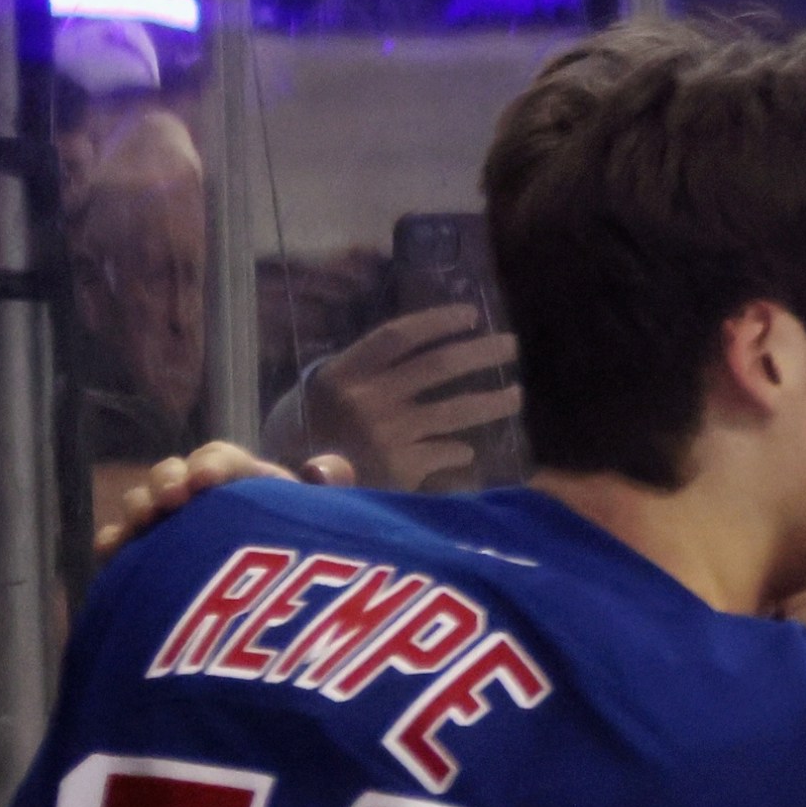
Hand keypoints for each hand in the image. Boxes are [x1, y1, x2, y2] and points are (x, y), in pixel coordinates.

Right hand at [95, 442, 354, 555]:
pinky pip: (122, 551)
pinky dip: (114, 545)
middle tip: (174, 499)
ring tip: (146, 521)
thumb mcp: (334, 533)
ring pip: (146, 505)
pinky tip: (113, 552)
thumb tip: (322, 468)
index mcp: (247, 490)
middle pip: (175, 476)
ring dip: (141, 505)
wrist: (283, 652)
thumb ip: (335, 496)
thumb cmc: (316, 580)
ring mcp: (173, 536)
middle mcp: (205, 507)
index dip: (214, 464)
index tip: (209, 481)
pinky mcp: (146, 569)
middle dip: (169, 479)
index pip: (223, 461)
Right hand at [298, 306, 520, 491]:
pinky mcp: (401, 468)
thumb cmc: (305, 437)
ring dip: (491, 401)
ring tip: (515, 394)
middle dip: (480, 353)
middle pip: (437, 366)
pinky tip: (466, 451)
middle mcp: (367, 398)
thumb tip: (416, 353)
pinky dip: (459, 451)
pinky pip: (445, 451)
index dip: (438, 322)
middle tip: (510, 346)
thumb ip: (364, 375)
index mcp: (344, 373)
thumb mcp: (322, 394)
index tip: (471, 314)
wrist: (291, 491)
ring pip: (454, 410)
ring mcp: (387, 434)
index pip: (399, 336)